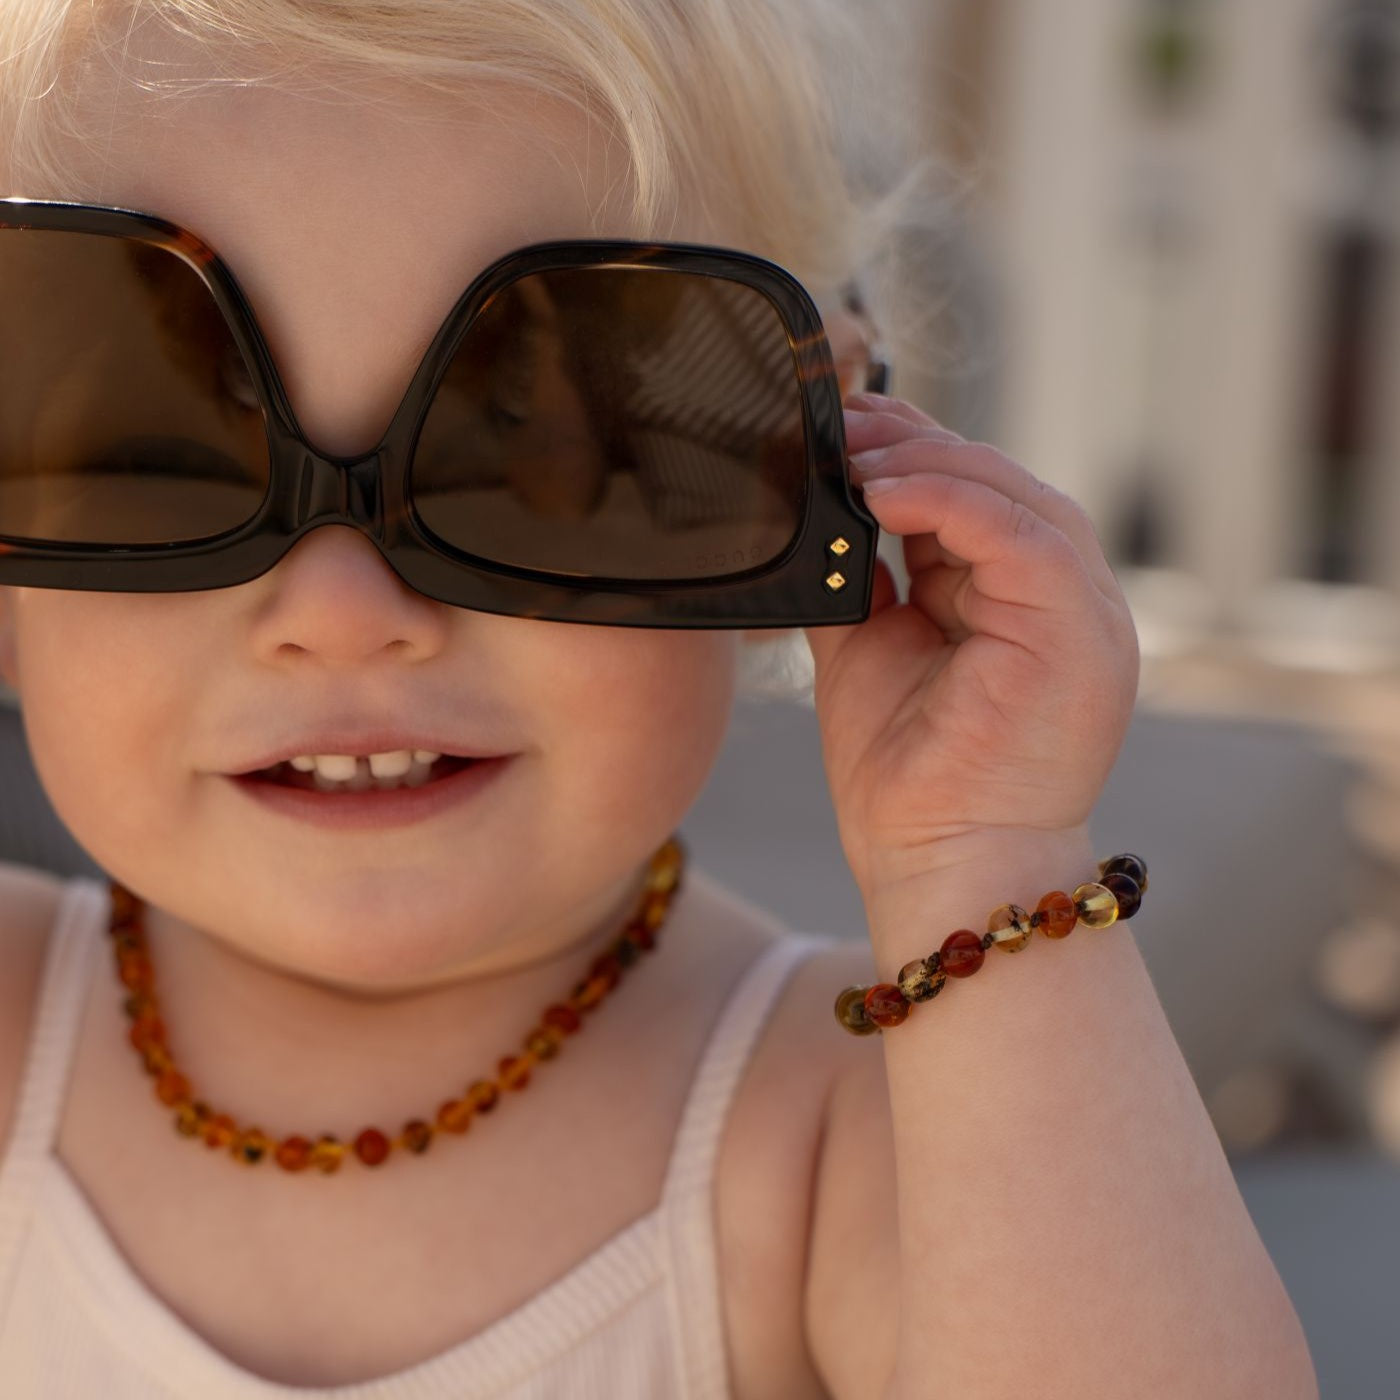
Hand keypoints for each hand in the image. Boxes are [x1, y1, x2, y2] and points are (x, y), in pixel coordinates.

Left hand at [803, 395, 1139, 901]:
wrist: (938, 869)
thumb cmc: (906, 785)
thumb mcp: (867, 654)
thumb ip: (859, 584)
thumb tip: (820, 521)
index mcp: (1021, 606)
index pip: (977, 501)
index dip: (912, 457)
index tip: (841, 432)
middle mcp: (1063, 603)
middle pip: (1002, 486)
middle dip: (916, 445)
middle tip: (840, 423)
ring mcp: (1083, 615)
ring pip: (1019, 497)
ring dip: (930, 464)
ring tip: (853, 454)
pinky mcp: (1081, 631)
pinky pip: (1023, 536)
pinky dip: (952, 502)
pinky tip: (882, 491)